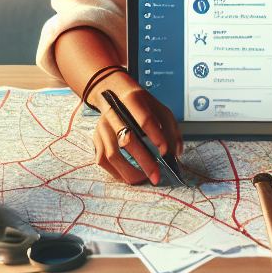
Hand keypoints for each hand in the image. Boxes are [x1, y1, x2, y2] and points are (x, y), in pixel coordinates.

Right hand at [89, 71, 182, 185]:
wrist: (114, 93)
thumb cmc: (141, 104)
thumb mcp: (159, 108)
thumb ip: (170, 128)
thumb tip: (176, 153)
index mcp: (132, 100)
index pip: (144, 119)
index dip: (156, 136)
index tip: (165, 151)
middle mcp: (113, 113)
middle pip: (127, 140)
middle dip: (144, 161)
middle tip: (156, 175)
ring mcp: (102, 126)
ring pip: (112, 154)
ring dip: (129, 171)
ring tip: (143, 179)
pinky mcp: (96, 137)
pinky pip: (102, 160)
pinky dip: (116, 172)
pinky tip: (129, 177)